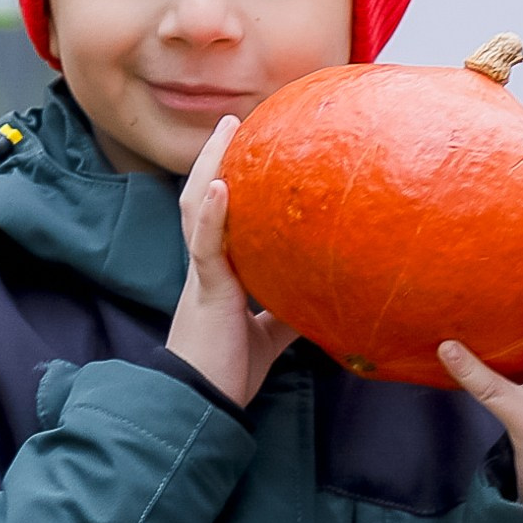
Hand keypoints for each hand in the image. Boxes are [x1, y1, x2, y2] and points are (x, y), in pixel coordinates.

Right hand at [166, 116, 298, 406]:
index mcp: (218, 274)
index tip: (242, 147)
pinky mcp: (206, 290)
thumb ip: (288, 309)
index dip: (225, 181)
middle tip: (232, 121)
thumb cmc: (228, 371)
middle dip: (215, 158)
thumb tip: (325, 294)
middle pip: (202, 198)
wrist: (203, 401)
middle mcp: (206, 265)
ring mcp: (203, 275)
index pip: (219, 216)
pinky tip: (219, 186)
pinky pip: (204, 245)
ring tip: (224, 133)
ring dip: (210, 167)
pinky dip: (211, 213)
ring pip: (197, 209)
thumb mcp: (270, 335)